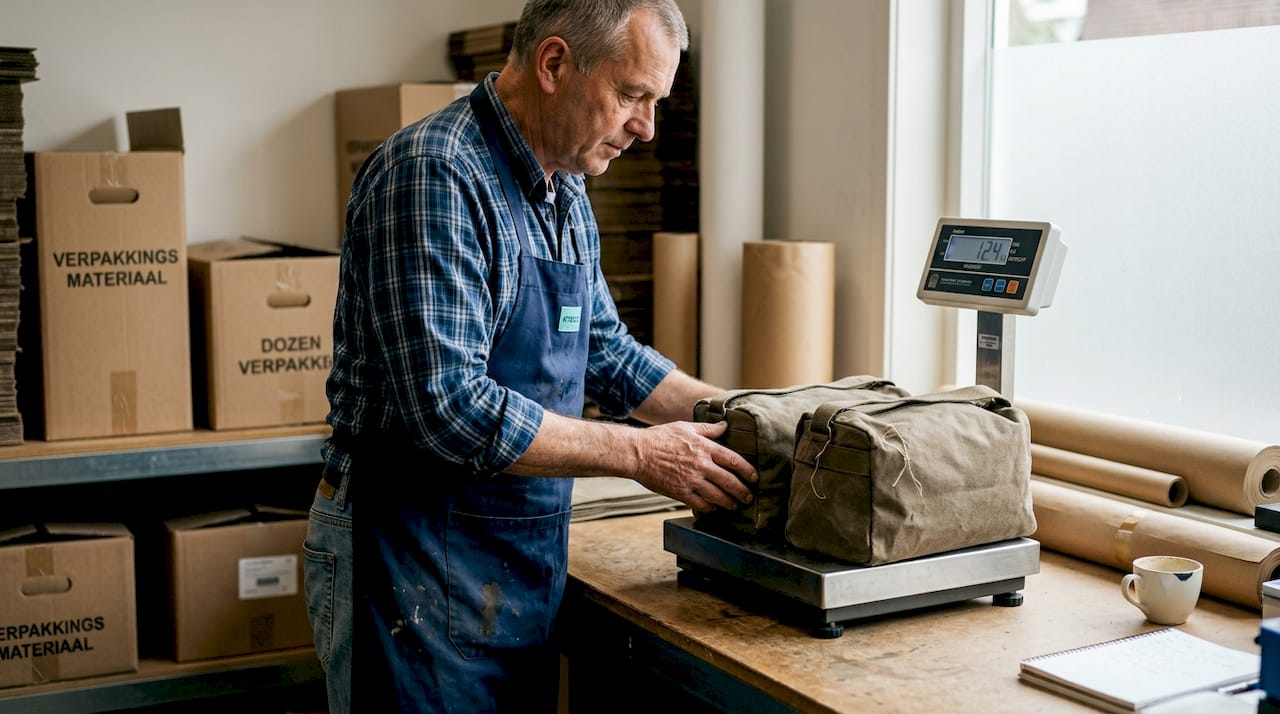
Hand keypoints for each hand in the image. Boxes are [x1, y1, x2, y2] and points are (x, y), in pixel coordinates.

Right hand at [632, 421, 757, 512]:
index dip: (747, 471)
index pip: (734, 460)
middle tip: (748, 497)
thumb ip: (707, 429)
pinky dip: (710, 508)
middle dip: (742, 491)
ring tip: (734, 505)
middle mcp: (701, 465)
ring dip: (729, 502)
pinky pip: (700, 504)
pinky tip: (713, 508)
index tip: (754, 478)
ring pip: (718, 496)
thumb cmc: (660, 438)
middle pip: (729, 481)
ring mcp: (691, 480)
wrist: (637, 452)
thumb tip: (724, 426)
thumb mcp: (685, 427)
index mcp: (704, 447)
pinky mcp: (680, 492)